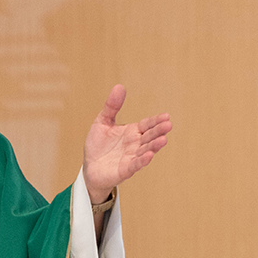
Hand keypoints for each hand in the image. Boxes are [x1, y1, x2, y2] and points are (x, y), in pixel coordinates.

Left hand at [82, 84, 171, 202]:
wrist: (89, 167)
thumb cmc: (98, 145)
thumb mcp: (102, 122)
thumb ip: (111, 106)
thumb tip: (119, 86)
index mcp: (132, 132)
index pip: (147, 125)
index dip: (156, 121)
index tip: (166, 116)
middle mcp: (135, 144)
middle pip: (149, 136)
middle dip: (158, 131)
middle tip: (168, 125)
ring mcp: (131, 157)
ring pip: (145, 151)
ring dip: (154, 146)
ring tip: (163, 140)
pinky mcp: (124, 170)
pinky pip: (135, 165)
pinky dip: (142, 161)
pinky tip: (149, 155)